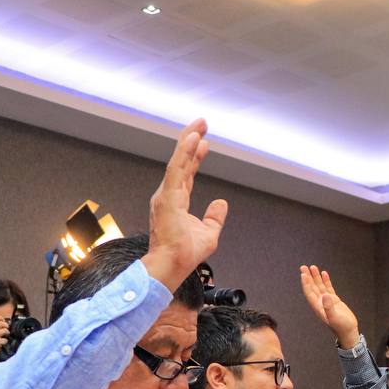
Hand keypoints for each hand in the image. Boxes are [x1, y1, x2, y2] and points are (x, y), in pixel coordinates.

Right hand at [0, 314, 9, 354]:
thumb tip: (7, 322)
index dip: (0, 318)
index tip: (3, 321)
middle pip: (1, 323)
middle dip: (6, 326)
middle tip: (6, 330)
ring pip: (5, 330)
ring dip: (7, 333)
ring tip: (5, 336)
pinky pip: (5, 339)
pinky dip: (6, 341)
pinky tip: (3, 343)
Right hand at [143, 118, 226, 291]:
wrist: (173, 265)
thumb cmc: (185, 254)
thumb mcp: (209, 233)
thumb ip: (214, 217)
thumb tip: (222, 203)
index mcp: (177, 201)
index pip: (187, 173)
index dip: (195, 156)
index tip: (204, 141)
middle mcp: (169, 194)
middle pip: (181, 161)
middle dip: (191, 140)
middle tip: (202, 122)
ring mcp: (166, 194)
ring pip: (178, 161)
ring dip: (188, 141)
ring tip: (199, 124)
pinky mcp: (168, 196)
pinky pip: (177, 169)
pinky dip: (184, 152)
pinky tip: (192, 138)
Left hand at [300, 265, 359, 347]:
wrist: (348, 331)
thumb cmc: (341, 327)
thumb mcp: (334, 317)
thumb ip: (329, 307)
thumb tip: (325, 295)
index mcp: (318, 307)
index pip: (309, 293)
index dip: (306, 284)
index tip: (303, 274)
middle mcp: (320, 303)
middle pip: (312, 287)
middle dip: (308, 277)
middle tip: (303, 267)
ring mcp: (327, 301)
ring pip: (319, 286)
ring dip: (316, 277)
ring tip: (313, 267)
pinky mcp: (334, 300)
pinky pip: (328, 288)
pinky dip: (326, 281)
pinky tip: (324, 273)